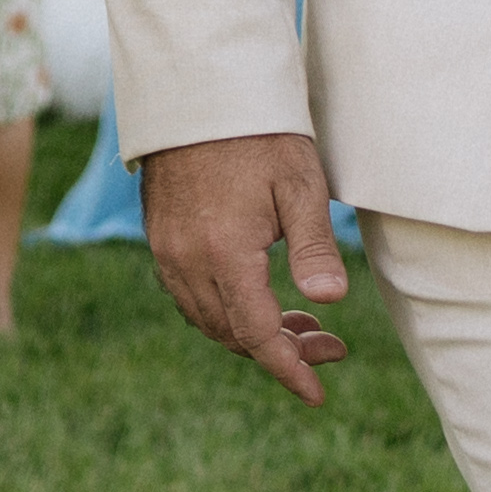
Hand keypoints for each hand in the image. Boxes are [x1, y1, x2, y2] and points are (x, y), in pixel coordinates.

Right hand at [143, 129, 351, 402]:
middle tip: (331, 344)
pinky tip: (255, 298)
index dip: (289, 369)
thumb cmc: (259, 139)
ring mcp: (165, 249)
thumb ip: (316, 249)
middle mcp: (185, 259)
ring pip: (206, 318)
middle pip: (230, 333)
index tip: (317, 394)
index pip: (256, 333)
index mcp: (223, 252)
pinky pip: (188, 295)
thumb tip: (330, 301)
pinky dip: (224, 311)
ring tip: (301, 323)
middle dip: (282, 351)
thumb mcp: (301, 188)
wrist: (197, 97)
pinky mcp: (159, 238)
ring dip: (251, 333)